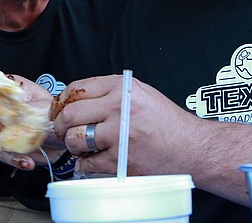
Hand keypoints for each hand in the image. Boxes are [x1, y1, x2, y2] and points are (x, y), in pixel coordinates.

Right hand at [0, 73, 62, 170]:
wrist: (61, 139)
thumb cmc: (52, 115)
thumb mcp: (44, 103)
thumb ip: (28, 102)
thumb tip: (15, 97)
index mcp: (6, 90)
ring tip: (16, 143)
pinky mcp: (3, 147)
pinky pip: (0, 154)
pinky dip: (13, 158)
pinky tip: (27, 161)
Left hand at [51, 75, 196, 176]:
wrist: (192, 148)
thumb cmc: (167, 122)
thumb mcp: (141, 93)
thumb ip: (111, 92)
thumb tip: (77, 99)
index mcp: (122, 88)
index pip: (76, 89)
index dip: (62, 101)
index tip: (60, 109)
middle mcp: (119, 108)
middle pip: (70, 114)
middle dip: (61, 124)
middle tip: (63, 130)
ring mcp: (119, 135)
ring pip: (75, 138)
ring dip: (72, 144)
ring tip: (80, 145)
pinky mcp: (120, 160)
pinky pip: (87, 163)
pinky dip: (84, 164)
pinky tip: (92, 160)